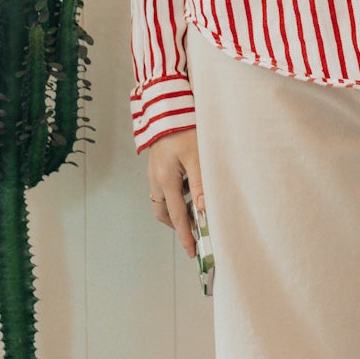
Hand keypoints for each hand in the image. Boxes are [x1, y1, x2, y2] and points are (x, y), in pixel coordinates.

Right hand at [145, 127, 203, 256]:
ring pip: (164, 201)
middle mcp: (157, 180)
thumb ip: (200, 184)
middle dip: (178, 225)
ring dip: (178, 209)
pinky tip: (191, 187)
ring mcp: (155, 173)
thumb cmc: (183, 128)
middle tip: (195, 231)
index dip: (185, 236)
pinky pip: (165, 189)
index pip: (177, 216)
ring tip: (197, 208)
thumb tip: (204, 209)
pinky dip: (177, 195)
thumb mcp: (197, 157)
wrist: (168, 107)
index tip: (193, 251)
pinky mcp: (158, 167)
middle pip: (165, 213)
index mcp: (166, 180)